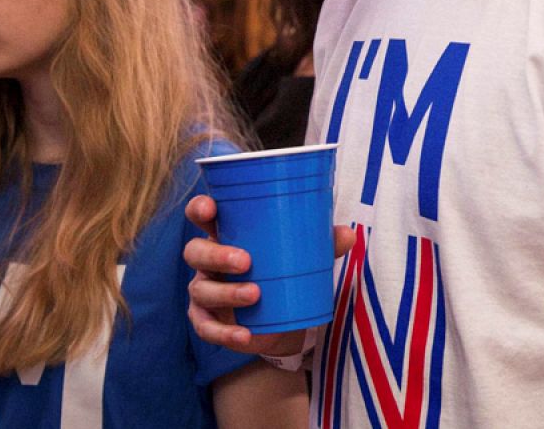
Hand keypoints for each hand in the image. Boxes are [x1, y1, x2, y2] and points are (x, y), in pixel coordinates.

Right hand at [183, 194, 355, 355]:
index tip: (210, 208)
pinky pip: (206, 328)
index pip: (202, 215)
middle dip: (216, 255)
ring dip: (227, 293)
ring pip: (201, 289)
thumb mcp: (303, 256)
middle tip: (246, 261)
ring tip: (256, 294)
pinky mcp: (208, 320)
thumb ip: (322, 244)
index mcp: (226, 234)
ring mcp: (205, 290)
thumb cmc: (284, 271)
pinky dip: (224, 332)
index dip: (199, 209)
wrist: (283, 319)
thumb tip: (348, 234)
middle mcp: (209, 261)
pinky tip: (244, 334)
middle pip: (196, 252)